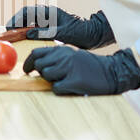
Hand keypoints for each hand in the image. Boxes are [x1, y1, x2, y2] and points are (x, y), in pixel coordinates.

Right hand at [5, 5, 114, 49]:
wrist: (94, 34)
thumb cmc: (81, 32)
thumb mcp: (63, 33)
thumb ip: (45, 33)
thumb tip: (28, 34)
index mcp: (49, 12)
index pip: (27, 12)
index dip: (16, 19)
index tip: (9, 28)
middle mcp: (47, 13)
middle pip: (26, 15)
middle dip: (15, 22)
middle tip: (8, 33)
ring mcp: (48, 19)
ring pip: (29, 20)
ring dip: (21, 27)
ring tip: (13, 35)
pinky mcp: (50, 26)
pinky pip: (35, 26)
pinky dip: (28, 31)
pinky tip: (25, 38)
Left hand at [23, 46, 139, 94]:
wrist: (112, 72)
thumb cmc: (90, 66)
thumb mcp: (72, 55)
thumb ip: (56, 57)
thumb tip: (38, 65)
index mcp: (62, 49)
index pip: (36, 53)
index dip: (29, 62)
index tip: (27, 69)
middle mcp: (64, 56)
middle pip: (40, 65)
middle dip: (41, 73)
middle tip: (50, 77)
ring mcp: (69, 68)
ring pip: (46, 76)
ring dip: (51, 81)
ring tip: (64, 81)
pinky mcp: (75, 81)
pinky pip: (56, 88)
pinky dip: (60, 90)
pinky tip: (70, 87)